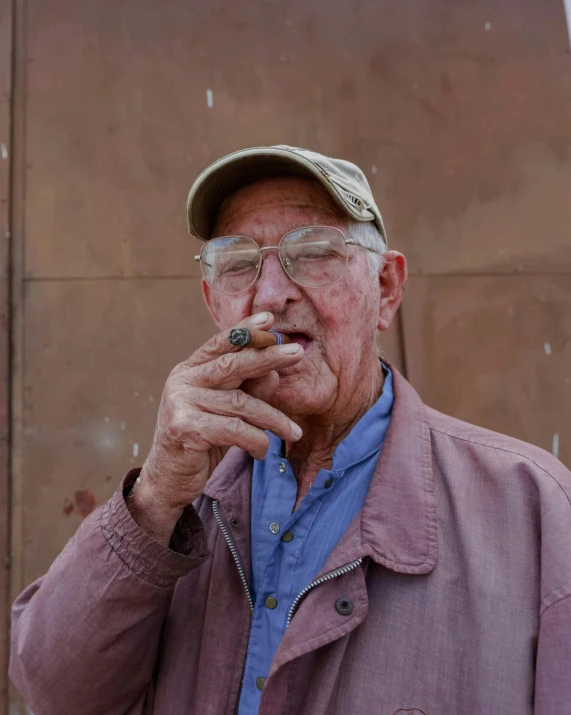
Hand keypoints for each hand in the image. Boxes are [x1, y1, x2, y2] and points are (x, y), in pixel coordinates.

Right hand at [130, 312, 303, 541]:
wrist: (168, 480)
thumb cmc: (202, 441)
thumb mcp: (227, 412)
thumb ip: (246, 390)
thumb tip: (274, 371)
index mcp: (190, 370)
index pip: (219, 342)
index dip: (245, 330)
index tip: (270, 320)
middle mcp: (182, 380)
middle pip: (232, 364)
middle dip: (268, 357)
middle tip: (298, 352)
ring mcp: (180, 402)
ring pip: (241, 403)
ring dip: (273, 419)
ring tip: (293, 432)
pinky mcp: (183, 428)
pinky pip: (234, 429)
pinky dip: (256, 440)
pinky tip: (261, 451)